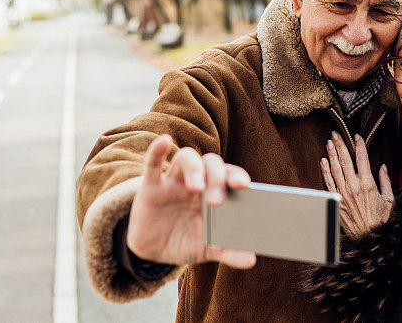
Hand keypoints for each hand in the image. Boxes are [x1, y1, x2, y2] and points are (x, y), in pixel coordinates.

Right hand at [125, 135, 256, 268]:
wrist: (152, 251)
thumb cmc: (184, 241)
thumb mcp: (206, 249)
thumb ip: (228, 251)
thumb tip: (251, 260)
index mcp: (214, 193)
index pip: (229, 176)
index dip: (237, 176)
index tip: (245, 185)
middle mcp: (197, 182)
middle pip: (211, 165)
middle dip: (216, 179)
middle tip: (217, 201)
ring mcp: (174, 182)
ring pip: (187, 159)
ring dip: (194, 170)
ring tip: (197, 187)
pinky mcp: (151, 187)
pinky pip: (153, 164)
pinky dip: (157, 151)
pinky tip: (163, 141)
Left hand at [320, 132, 393, 235]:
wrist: (369, 237)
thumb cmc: (380, 220)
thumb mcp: (389, 199)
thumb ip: (385, 181)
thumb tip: (383, 167)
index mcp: (368, 184)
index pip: (362, 158)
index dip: (359, 145)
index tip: (357, 136)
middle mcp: (354, 187)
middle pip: (345, 160)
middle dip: (340, 145)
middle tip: (336, 133)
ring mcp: (343, 193)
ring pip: (335, 168)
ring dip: (331, 154)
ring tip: (329, 142)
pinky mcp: (336, 200)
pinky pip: (328, 182)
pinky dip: (325, 170)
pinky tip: (323, 160)